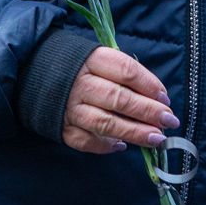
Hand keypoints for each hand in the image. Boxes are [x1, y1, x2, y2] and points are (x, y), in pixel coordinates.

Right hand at [63, 46, 178, 154]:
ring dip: (134, 132)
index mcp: (93, 59)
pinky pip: (88, 141)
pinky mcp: (63, 128)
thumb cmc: (80, 65)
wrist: (36, 72)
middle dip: (148, 112)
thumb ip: (125, 74)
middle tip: (169, 121)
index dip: (149, 85)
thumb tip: (158, 98)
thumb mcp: (100, 58)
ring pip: (106, 123)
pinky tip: (124, 145)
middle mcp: (80, 83)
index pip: (126, 71)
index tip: (166, 99)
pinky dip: (107, 146)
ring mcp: (70, 108)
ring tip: (156, 138)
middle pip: (119, 99)